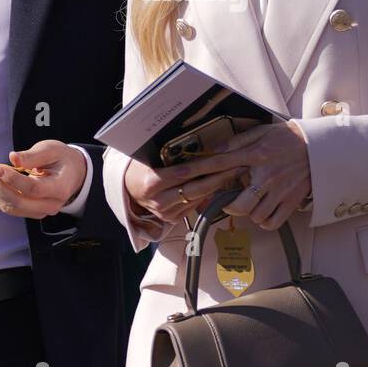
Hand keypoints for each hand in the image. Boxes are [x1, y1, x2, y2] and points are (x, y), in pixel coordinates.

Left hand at [0, 140, 85, 218]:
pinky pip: (7, 208)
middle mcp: (50, 205)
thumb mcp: (51, 150)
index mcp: (59, 188)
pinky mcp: (29, 212)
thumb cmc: (61, 159)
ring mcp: (39, 211)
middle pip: (19, 203)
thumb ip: (32, 155)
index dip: (13, 180)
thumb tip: (13, 158)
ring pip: (10, 208)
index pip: (33, 189)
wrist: (71, 173)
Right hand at [124, 155, 247, 225]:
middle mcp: (159, 201)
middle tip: (240, 165)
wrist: (128, 190)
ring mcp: (165, 213)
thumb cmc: (141, 167)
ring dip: (219, 186)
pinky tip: (221, 185)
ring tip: (235, 173)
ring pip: (199, 198)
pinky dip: (209, 195)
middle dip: (221, 177)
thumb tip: (201, 146)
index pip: (185, 172)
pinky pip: (195, 206)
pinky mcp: (172, 220)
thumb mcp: (150, 157)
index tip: (227, 156)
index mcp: (152, 182)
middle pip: (197, 188)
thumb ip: (172, 155)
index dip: (208, 165)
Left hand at [196, 120, 311, 229]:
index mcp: (256, 154)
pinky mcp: (291, 201)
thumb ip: (237, 142)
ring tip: (251, 202)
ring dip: (248, 212)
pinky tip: (263, 210)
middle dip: (229, 206)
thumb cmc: (287, 138)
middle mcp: (266, 175)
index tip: (182, 175)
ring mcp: (280, 190)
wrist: (319, 146)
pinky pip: (271, 222)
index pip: (221, 163)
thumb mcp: (261, 132)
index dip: (199, 170)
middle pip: (239, 203)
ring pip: (255, 215)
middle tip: (229, 200)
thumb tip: (214, 150)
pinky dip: (264, 220)